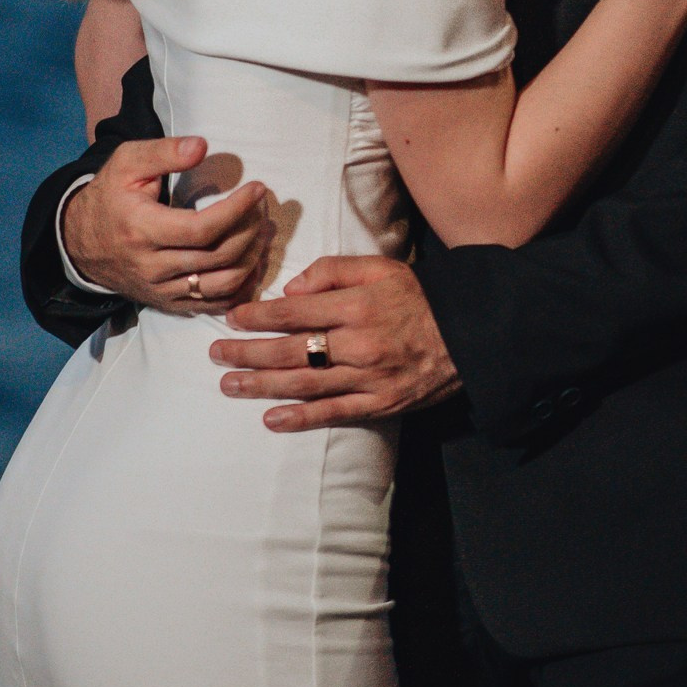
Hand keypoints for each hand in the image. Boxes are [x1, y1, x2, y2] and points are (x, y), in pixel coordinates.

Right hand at [62, 136, 273, 312]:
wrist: (80, 244)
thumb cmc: (110, 196)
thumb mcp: (126, 162)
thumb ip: (164, 152)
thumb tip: (201, 146)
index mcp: (142, 229)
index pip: (202, 229)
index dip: (237, 210)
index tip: (258, 189)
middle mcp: (152, 266)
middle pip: (218, 256)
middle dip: (251, 229)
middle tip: (264, 206)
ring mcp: (162, 289)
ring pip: (222, 284)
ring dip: (253, 259)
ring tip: (264, 232)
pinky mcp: (169, 303)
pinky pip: (214, 305)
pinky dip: (242, 287)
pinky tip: (253, 263)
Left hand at [210, 255, 460, 431]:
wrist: (470, 335)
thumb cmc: (420, 296)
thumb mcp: (381, 267)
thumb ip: (333, 270)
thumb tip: (291, 290)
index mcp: (355, 306)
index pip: (293, 312)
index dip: (257, 317)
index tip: (231, 319)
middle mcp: (357, 343)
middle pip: (290, 351)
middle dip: (247, 353)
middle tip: (216, 355)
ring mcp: (367, 378)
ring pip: (304, 384)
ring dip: (261, 386)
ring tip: (229, 385)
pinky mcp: (379, 404)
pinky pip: (333, 414)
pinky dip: (300, 418)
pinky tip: (271, 419)